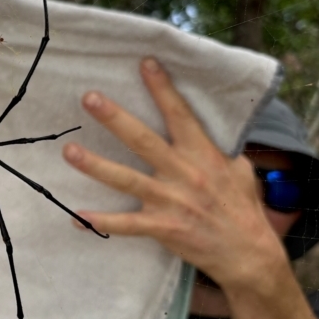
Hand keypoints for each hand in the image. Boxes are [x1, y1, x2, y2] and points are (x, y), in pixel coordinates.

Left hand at [62, 57, 287, 291]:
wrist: (250, 255)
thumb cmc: (243, 209)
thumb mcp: (239, 170)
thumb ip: (217, 149)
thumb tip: (207, 130)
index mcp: (203, 154)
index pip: (180, 114)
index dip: (162, 88)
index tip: (144, 63)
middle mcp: (184, 173)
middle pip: (143, 140)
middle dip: (115, 118)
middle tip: (89, 98)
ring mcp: (171, 200)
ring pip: (126, 179)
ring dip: (95, 166)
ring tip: (69, 151)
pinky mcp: (163, 227)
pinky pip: (126, 224)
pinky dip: (102, 221)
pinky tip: (76, 217)